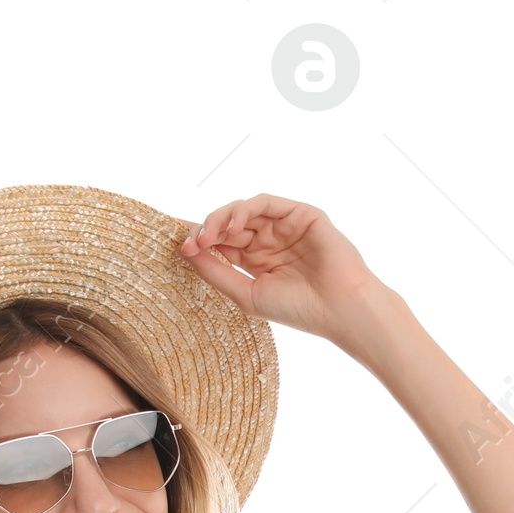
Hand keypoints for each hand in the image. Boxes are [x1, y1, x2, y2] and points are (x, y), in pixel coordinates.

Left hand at [178, 194, 382, 347]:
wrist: (338, 308)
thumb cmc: (297, 309)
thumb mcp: (247, 294)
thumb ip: (217, 273)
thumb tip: (186, 253)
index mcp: (255, 261)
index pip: (220, 243)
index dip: (197, 240)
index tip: (174, 244)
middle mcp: (267, 241)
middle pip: (227, 225)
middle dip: (204, 230)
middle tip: (189, 243)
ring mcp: (283, 226)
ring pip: (243, 210)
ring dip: (221, 219)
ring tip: (207, 236)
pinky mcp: (300, 214)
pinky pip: (266, 203)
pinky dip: (244, 209)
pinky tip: (232, 225)